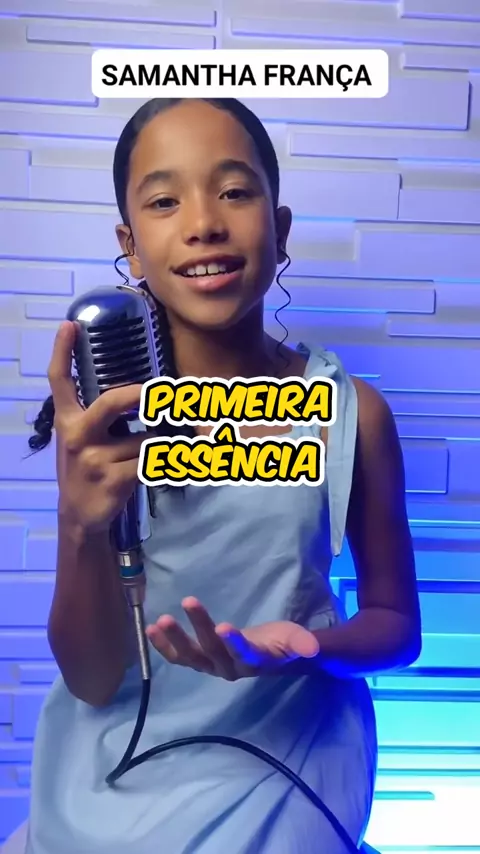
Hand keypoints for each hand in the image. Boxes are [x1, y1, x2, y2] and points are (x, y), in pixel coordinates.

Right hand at [48, 321, 146, 533]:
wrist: (79, 514)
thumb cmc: (86, 466)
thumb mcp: (79, 437)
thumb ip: (97, 414)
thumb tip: (141, 390)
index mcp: (66, 420)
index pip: (59, 381)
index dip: (62, 352)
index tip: (70, 325)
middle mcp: (76, 436)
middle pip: (112, 402)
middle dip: (141, 394)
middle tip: (160, 390)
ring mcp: (94, 460)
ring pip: (144, 438)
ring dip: (157, 443)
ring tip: (157, 449)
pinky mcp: (113, 480)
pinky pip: (150, 461)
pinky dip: (162, 462)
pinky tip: (161, 465)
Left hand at [146, 598, 319, 679]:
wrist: (270, 657)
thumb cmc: (282, 644)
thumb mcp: (294, 638)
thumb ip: (302, 642)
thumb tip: (314, 647)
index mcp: (254, 661)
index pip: (244, 654)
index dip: (234, 642)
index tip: (223, 626)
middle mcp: (229, 668)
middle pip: (212, 649)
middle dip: (199, 627)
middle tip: (188, 601)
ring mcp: (211, 666)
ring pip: (190, 656)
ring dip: (175, 639)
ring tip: (160, 620)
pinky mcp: (200, 660)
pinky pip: (179, 657)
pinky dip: (164, 645)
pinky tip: (149, 628)